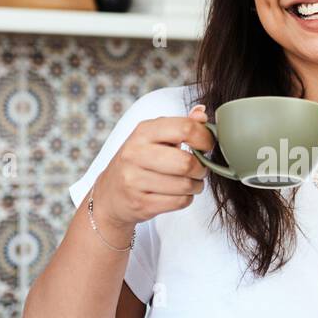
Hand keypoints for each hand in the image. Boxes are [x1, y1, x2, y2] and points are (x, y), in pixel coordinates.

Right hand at [91, 104, 213, 233]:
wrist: (110, 194)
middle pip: (186, 162)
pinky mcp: (140, 203)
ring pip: (185, 185)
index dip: (204, 138)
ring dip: (196, 185)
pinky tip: (180, 193)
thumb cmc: (139, 162)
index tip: (207, 145)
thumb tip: (202, 114)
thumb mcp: (154, 137)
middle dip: (201, 168)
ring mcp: (134, 180)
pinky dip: (186, 198)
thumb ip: (180, 125)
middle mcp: (135, 154)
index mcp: (143, 132)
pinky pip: (179, 202)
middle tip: (200, 169)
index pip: (184, 128)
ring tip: (191, 182)